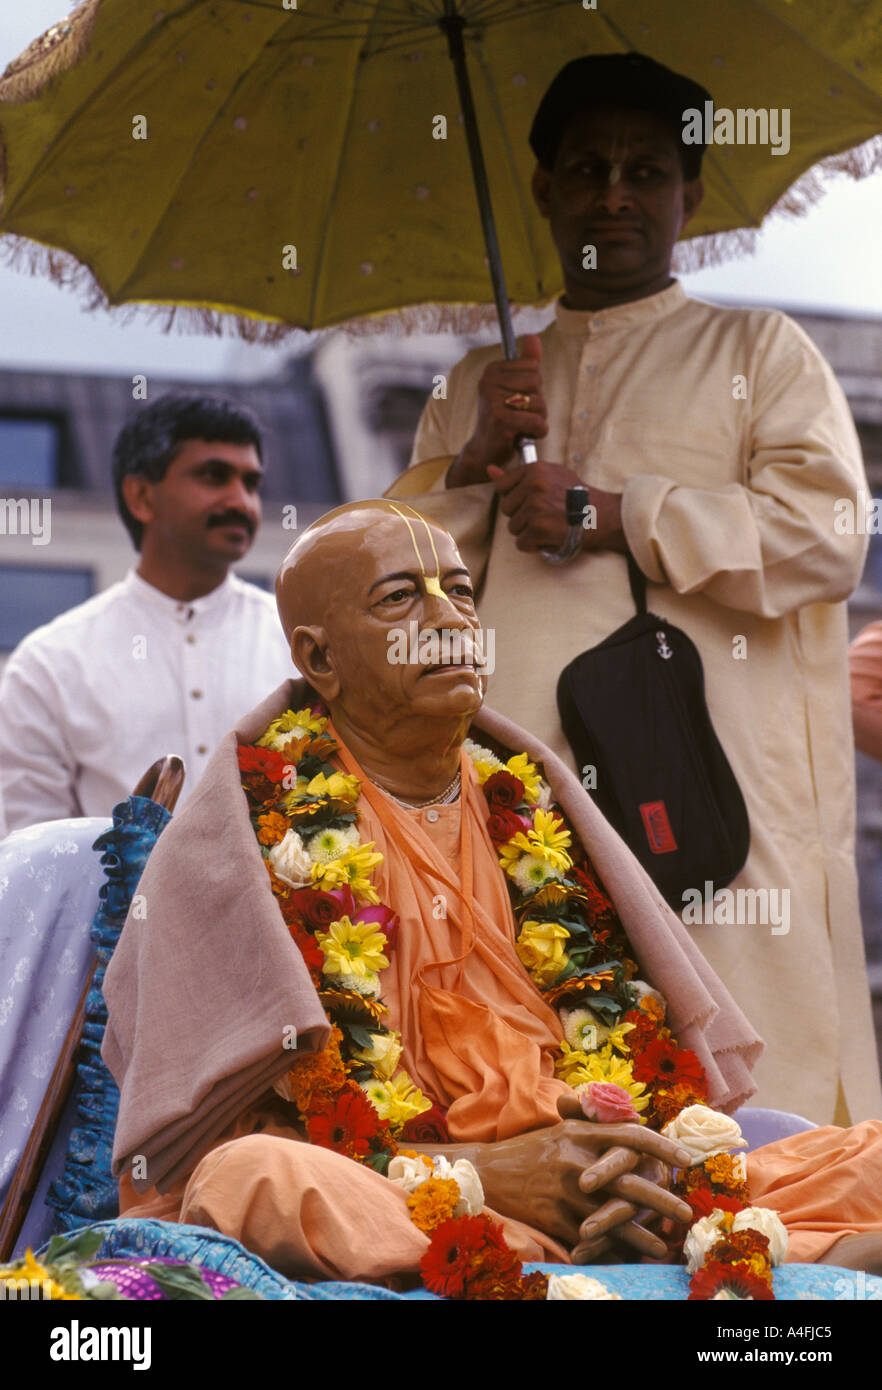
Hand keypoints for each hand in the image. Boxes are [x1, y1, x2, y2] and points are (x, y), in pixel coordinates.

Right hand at [446, 335, 547, 486]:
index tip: (520, 399)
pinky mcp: (499, 419)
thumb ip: (526, 363)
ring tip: (523, 426)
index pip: (533, 366)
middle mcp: (488, 380)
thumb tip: (533, 337)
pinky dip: (538, 431)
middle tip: (523, 415)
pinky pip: (535, 421)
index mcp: (492, 369)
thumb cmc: (503, 419)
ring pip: (538, 402)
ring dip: (539, 418)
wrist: (485, 450)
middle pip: (537, 382)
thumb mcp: (515, 388)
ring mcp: (492, 399)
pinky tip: (526, 435)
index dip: (535, 387)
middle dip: (538, 402)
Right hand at [466, 1114, 691, 1253]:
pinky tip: (626, 1258)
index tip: (685, 1160)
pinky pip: (588, 1238)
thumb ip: (594, 1126)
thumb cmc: (529, 1151)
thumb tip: (633, 1120)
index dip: (661, 1147)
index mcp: (580, 1133)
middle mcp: (575, 1160)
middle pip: (629, 1181)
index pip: (630, 1136)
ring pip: (613, 1217)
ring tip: (662, 1246)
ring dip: (641, 1234)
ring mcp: (564, 1191)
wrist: (487, 1173)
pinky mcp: (553, 1217)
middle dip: (661, 1200)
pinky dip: (608, 1249)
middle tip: (686, 1213)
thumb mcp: (560, 1130)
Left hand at [486, 462, 626, 554]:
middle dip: (521, 515)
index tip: (530, 501)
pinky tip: (548, 538)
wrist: (602, 516)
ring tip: (548, 526)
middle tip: (544, 515)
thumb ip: (519, 475)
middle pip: (506, 508)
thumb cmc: (577, 495)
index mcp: (535, 469)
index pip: (503, 485)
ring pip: (513, 527)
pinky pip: (521, 543)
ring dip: (528, 532)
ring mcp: (535, 507)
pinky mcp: (539, 528)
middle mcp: (534, 486)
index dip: (515, 497)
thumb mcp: (551, 475)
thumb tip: (489, 470)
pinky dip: (533, 546)